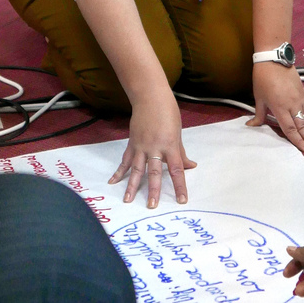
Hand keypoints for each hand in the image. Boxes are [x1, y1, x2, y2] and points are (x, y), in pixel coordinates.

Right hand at [108, 88, 196, 208]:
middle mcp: (154, 147)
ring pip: (136, 169)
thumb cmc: (168, 113)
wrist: (150, 98)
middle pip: (154, 172)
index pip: (176, 169)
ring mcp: (141, 146)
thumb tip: (190, 166)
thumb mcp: (178, 133)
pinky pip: (125, 160)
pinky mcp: (132, 144)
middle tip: (152, 206)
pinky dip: (119, 172)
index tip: (181, 200)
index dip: (179, 185)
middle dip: (153, 190)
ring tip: (128, 200)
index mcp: (169, 145)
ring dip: (132, 186)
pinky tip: (112, 182)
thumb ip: (181, 152)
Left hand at [247, 64, 303, 153]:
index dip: (299, 141)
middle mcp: (292, 104)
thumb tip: (250, 125)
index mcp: (280, 107)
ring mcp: (300, 98)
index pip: (290, 129)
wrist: (273, 58)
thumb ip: (258, 114)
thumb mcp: (258, 97)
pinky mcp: (303, 93)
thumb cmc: (263, 77)